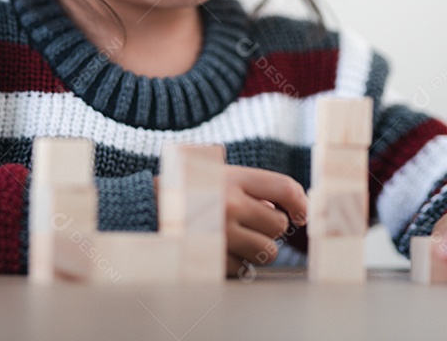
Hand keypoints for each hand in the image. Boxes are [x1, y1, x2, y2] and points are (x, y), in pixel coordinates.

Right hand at [153, 166, 306, 276]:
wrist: (145, 211)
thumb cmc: (190, 192)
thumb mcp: (218, 177)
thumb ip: (252, 189)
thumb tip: (293, 208)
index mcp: (233, 178)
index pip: (284, 187)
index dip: (300, 202)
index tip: (300, 214)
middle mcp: (229, 204)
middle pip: (278, 224)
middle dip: (270, 228)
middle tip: (253, 225)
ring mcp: (222, 234)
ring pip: (267, 251)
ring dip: (259, 249)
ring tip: (239, 240)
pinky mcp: (213, 259)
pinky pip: (244, 268)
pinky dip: (237, 263)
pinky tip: (221, 250)